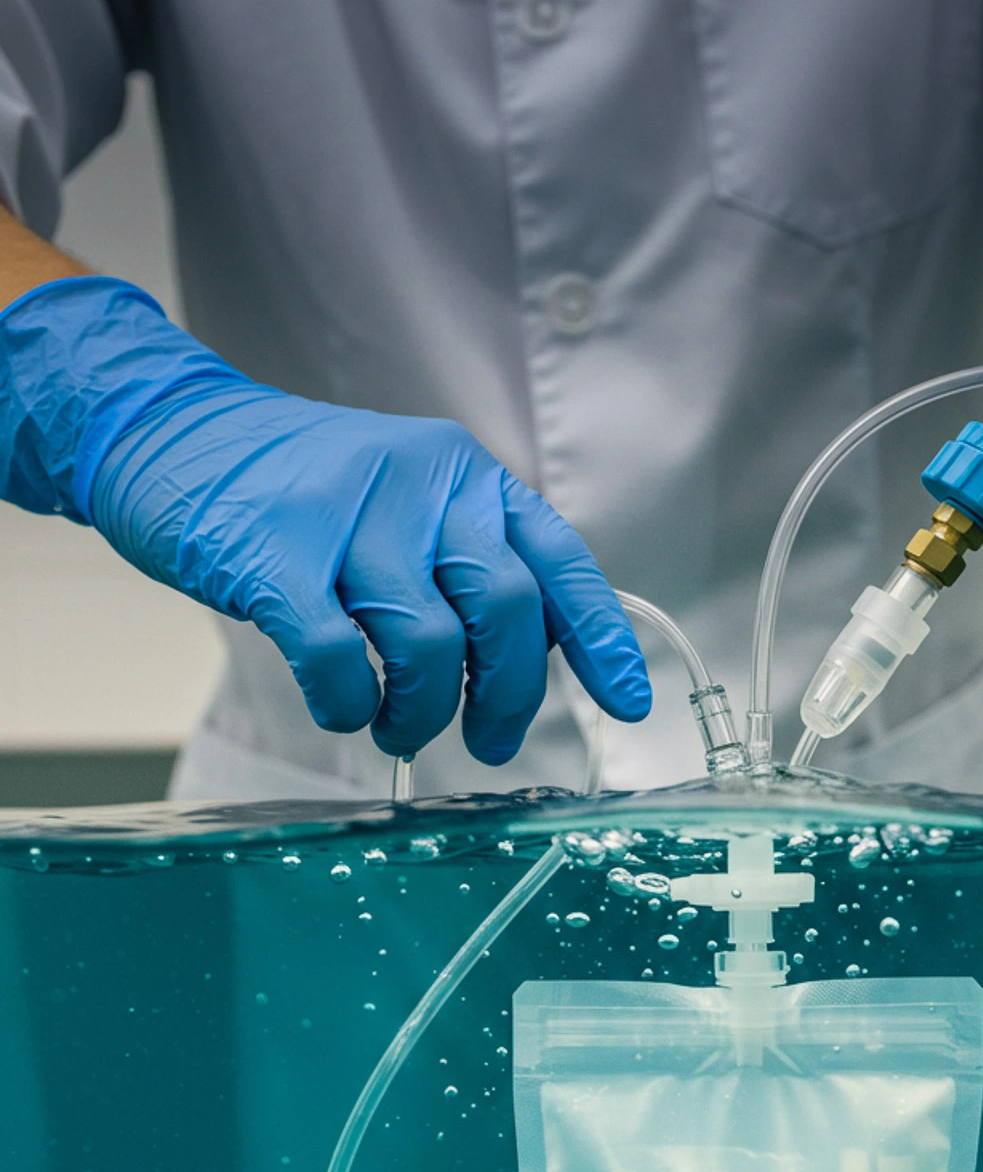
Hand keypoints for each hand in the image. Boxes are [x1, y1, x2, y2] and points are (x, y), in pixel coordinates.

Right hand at [0, 277, 649, 760]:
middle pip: (505, 614)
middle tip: (486, 741)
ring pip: (427, 647)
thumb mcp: (403, 500)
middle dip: (506, 697)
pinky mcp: (275, 555)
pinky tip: (344, 707)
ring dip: (422, 712)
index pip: (558, 561)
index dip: (599, 639)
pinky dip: (350, 706)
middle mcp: (421, 486)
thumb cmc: (292, 488)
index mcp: (463, 475)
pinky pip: (340, 660)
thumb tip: (526, 660)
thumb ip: (466, 562)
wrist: (166, 430)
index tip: (627, 701)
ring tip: (397, 726)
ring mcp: (347, 517)